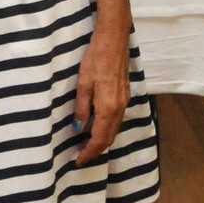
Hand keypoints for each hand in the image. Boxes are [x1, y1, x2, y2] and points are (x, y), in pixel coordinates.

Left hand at [74, 28, 129, 165]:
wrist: (114, 41)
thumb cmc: (95, 59)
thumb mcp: (83, 83)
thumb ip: (82, 107)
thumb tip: (79, 128)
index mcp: (108, 108)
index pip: (99, 139)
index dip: (89, 152)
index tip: (78, 161)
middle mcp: (119, 109)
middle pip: (109, 138)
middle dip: (96, 150)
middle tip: (81, 157)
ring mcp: (124, 102)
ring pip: (114, 130)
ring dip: (102, 141)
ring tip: (86, 146)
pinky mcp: (125, 95)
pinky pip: (117, 120)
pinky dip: (107, 129)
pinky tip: (97, 127)